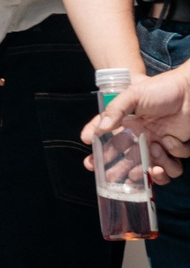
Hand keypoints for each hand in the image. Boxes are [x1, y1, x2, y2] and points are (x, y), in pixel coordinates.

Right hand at [87, 66, 189, 184]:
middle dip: (119, 172)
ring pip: (152, 170)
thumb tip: (100, 129)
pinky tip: (171, 140)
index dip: (99, 153)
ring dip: (153, 167)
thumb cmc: (161, 89)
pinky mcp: (176, 150)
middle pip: (127, 162)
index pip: (108, 141)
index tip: (90, 164)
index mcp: (127, 125)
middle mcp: (141, 138)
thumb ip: (115, 110)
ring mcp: (159, 146)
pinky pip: (174, 165)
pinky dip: (174, 155)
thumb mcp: (132, 94)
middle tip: (112, 178)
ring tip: (154, 153)